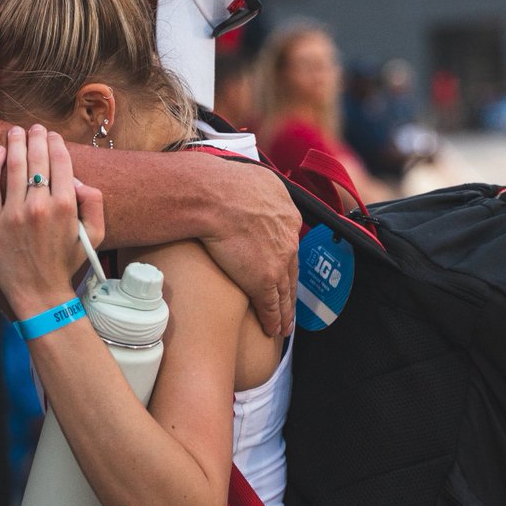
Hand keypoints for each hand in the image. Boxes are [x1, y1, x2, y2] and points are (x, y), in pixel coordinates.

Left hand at [0, 124, 103, 318]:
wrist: (39, 294)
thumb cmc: (67, 263)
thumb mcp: (95, 235)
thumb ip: (95, 204)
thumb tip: (80, 181)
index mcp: (66, 206)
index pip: (61, 162)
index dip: (56, 144)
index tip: (53, 137)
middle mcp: (39, 206)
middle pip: (37, 158)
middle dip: (37, 137)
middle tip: (35, 128)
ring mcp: (13, 214)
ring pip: (14, 166)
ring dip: (16, 143)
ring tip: (16, 131)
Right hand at [197, 155, 299, 337]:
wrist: (212, 196)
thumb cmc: (222, 181)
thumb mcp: (251, 176)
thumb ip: (257, 188)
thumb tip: (250, 187)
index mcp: (286, 213)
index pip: (289, 241)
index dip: (286, 257)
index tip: (284, 266)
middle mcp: (288, 238)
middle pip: (292, 270)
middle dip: (291, 288)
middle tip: (290, 304)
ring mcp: (278, 261)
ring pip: (285, 292)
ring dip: (286, 312)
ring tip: (284, 325)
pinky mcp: (263, 281)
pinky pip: (271, 306)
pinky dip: (273, 320)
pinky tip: (273, 329)